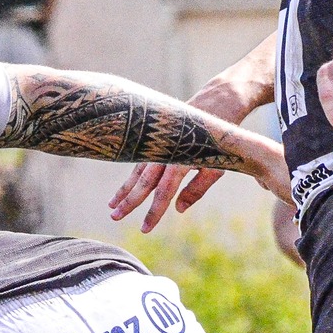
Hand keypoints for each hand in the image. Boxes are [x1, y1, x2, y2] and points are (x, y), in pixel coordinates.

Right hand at [107, 75, 261, 230]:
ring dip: (124, 190)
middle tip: (115, 217)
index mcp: (181, 160)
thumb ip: (197, 189)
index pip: (164, 192)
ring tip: (112, 206)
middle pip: (143, 182)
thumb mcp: (216, 167)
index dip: (154, 212)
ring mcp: (159, 145)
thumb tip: (178, 209)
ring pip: (137, 171)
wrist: (218, 104)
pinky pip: (141, 161)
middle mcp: (165, 152)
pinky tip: (124, 189)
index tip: (145, 229)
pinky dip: (131, 176)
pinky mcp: (157, 141)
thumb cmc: (221, 141)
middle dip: (129, 201)